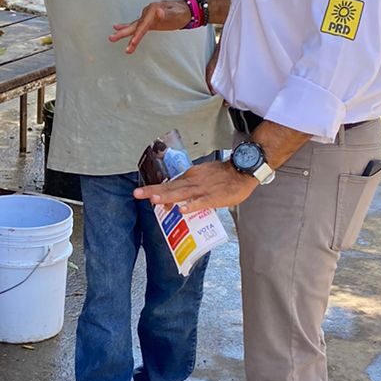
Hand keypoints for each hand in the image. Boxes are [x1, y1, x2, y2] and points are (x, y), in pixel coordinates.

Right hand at [110, 0, 190, 53]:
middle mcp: (148, 12)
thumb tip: (158, 12)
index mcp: (153, 9)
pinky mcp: (149, 21)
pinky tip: (117, 28)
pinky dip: (127, 27)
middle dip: (124, 33)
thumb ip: (167, 13)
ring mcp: (147, 16)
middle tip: (112, 38)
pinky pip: (137, 26)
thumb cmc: (182, 12)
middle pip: (135, 25)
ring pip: (133, 26)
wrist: (186, 10)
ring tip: (111, 37)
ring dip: (123, 33)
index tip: (132, 43)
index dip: (137, 35)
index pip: (143, 25)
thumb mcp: (177, 13)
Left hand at [133, 161, 257, 210]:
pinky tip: (182, 210)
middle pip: (170, 187)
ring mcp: (203, 189)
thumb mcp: (203, 177)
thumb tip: (178, 201)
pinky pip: (201, 202)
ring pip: (182, 193)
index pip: (170, 184)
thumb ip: (190, 188)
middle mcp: (193, 181)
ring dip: (167, 197)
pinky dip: (191, 205)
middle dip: (153, 191)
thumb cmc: (223, 176)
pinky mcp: (214, 197)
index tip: (145, 195)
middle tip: (137, 194)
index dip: (157, 190)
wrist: (243, 170)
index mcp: (190, 177)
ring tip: (154, 199)